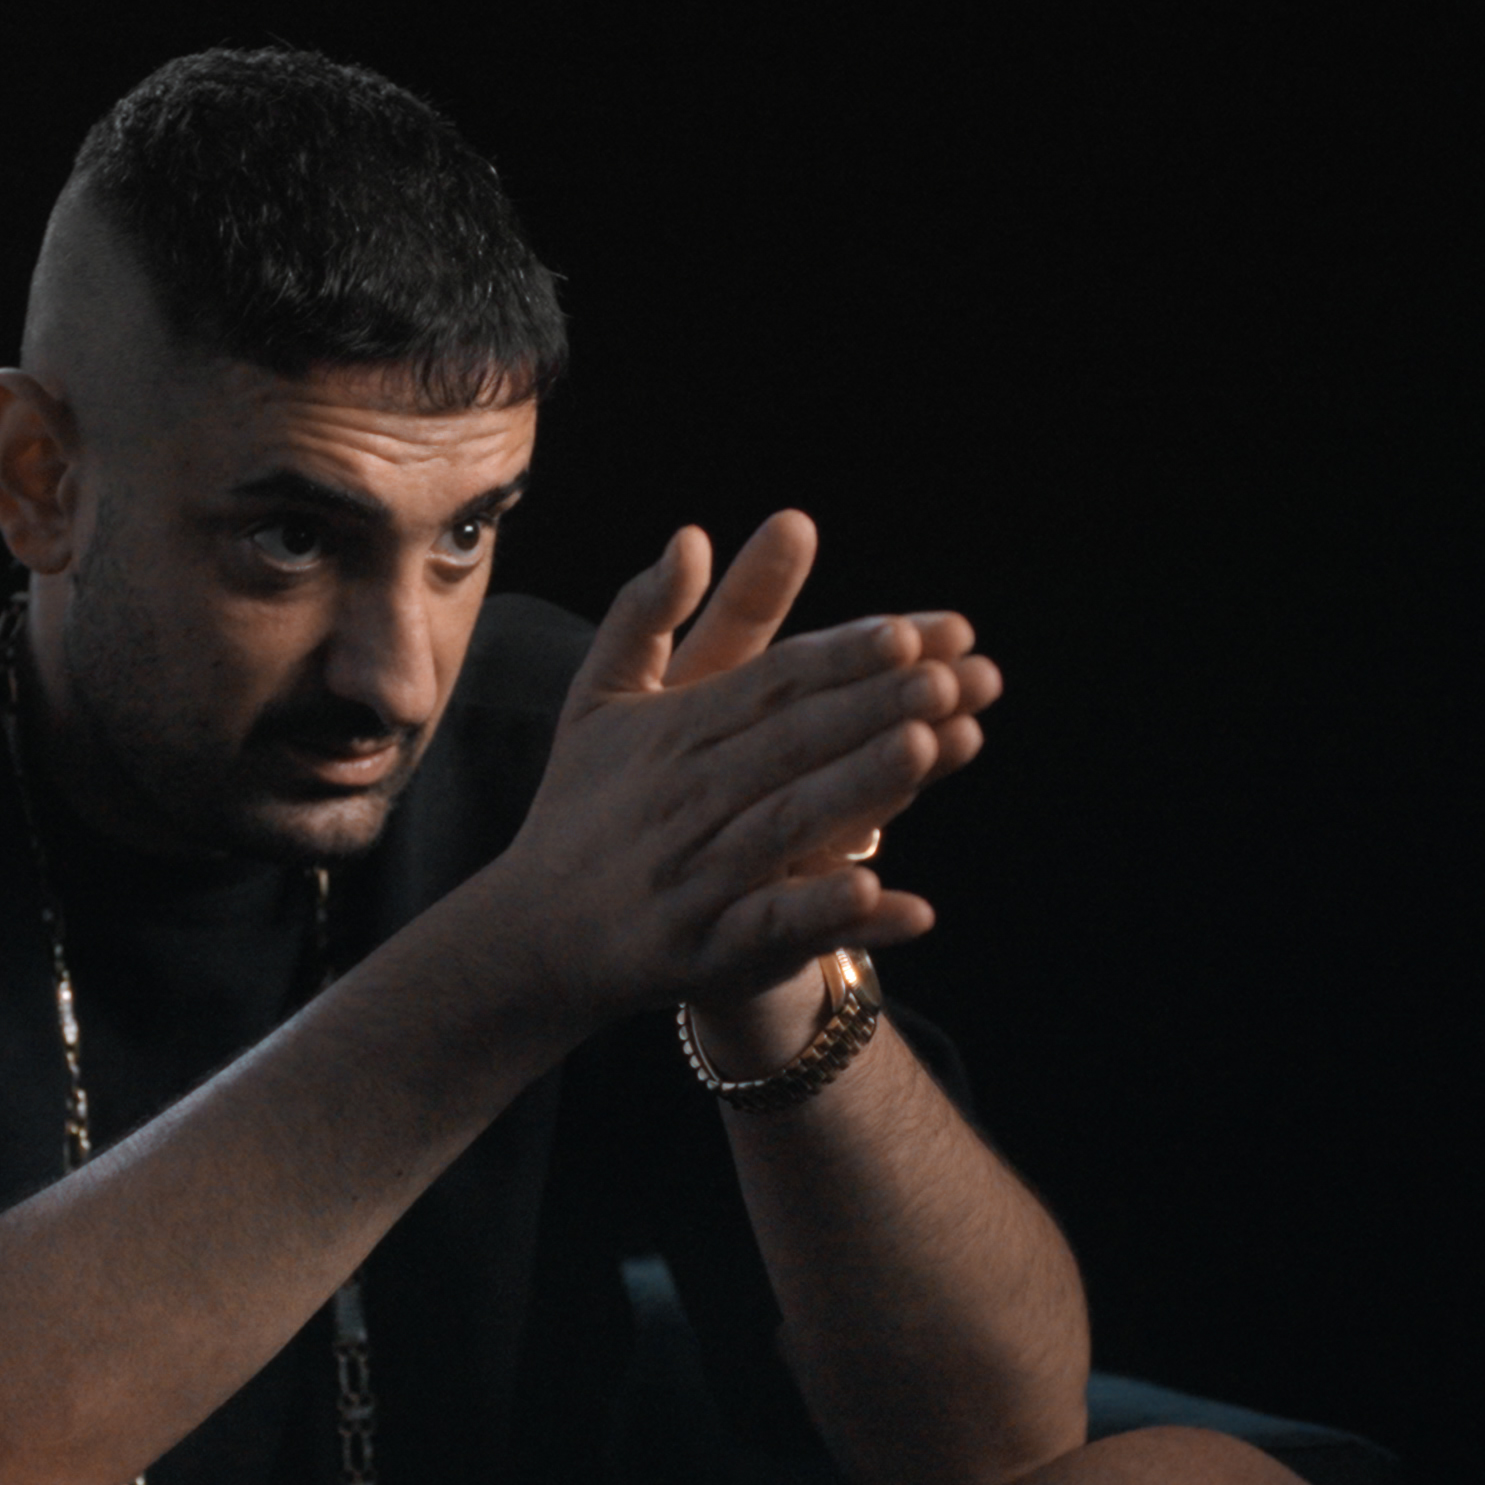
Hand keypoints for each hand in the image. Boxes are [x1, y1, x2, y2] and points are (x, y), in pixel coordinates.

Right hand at [480, 511, 1000, 1025]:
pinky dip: (823, 911)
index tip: (908, 631)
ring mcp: (696, 874)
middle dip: (871, 707)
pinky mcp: (706, 949)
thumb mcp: (599, 698)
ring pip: (788, 821)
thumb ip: (644, 614)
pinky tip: (881, 893)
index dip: (840, 658)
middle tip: (950, 677)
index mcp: (672, 732)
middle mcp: (686, 796)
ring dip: (860, 786)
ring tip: (931, 748)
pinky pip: (772, 925)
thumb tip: (693, 535)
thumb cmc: (583, 803)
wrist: (534, 935)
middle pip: (791, 742)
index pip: (770, 682)